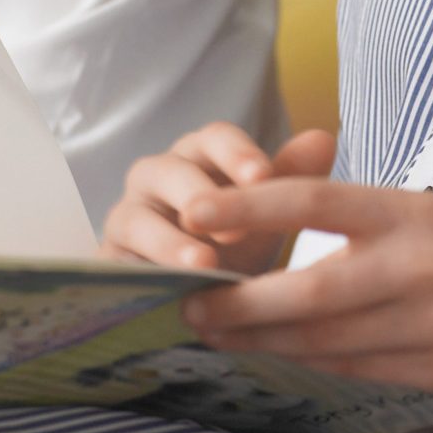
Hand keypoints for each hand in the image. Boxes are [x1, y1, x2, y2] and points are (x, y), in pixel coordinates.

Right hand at [101, 125, 336, 274]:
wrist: (199, 292)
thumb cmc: (236, 240)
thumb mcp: (268, 213)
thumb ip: (292, 177)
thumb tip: (324, 139)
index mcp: (200, 156)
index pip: (214, 138)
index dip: (237, 154)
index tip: (263, 176)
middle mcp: (157, 177)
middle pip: (170, 171)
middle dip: (200, 196)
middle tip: (232, 228)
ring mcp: (127, 215)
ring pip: (136, 218)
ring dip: (170, 243)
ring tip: (204, 267)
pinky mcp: (107, 258)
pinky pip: (113, 262)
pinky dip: (138, 276)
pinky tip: (166, 294)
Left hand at [178, 183, 432, 396]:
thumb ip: (390, 225)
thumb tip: (314, 241)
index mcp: (422, 216)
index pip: (318, 205)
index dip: (251, 211)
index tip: (200, 211)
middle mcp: (422, 274)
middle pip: (305, 295)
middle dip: (239, 304)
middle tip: (187, 303)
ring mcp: (432, 332)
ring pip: (325, 343)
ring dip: (265, 341)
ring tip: (219, 331)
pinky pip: (362, 369)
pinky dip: (319, 361)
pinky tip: (287, 355)